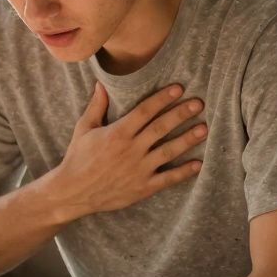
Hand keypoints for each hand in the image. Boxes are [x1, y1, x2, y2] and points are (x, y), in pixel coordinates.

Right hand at [50, 82, 205, 218]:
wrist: (73, 192)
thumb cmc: (78, 158)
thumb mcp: (83, 129)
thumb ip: (96, 106)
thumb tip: (101, 84)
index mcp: (117, 133)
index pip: (145, 111)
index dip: (163, 98)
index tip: (179, 89)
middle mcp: (131, 150)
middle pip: (161, 128)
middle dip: (181, 114)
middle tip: (199, 104)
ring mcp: (138, 169)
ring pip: (169, 151)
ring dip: (187, 139)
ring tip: (203, 129)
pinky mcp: (143, 187)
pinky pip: (168, 179)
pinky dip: (184, 172)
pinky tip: (198, 164)